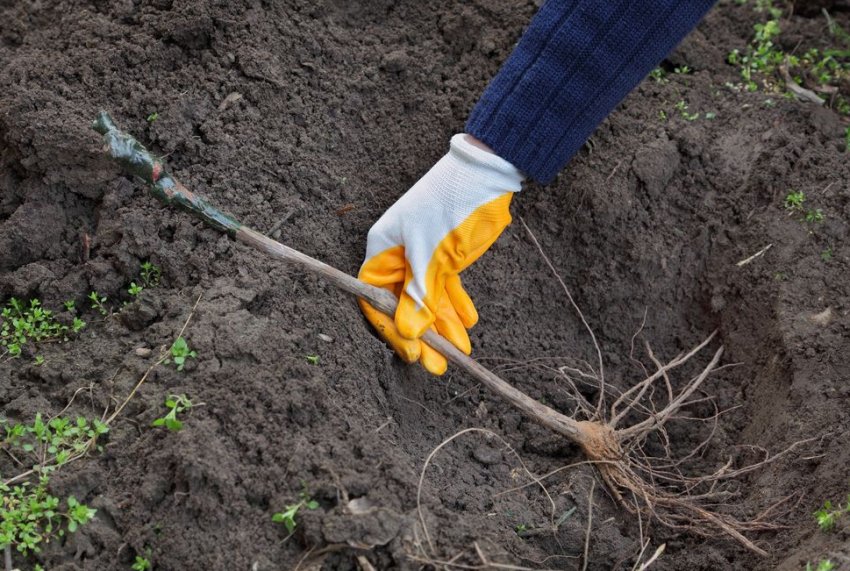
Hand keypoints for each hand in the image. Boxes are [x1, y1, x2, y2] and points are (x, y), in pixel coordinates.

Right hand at [359, 134, 523, 374]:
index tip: (413, 352)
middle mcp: (399, 254)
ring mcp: (422, 255)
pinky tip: (468, 323)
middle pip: (404, 304)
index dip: (392, 329)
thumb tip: (409, 333)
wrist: (488, 172)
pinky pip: (445, 287)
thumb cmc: (452, 205)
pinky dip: (455, 304)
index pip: (376, 298)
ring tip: (461, 351)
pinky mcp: (445, 255)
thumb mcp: (435, 255)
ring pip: (428, 299)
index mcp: (383, 249)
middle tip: (439, 366)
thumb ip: (421, 296)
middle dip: (423, 336)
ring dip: (444, 325)